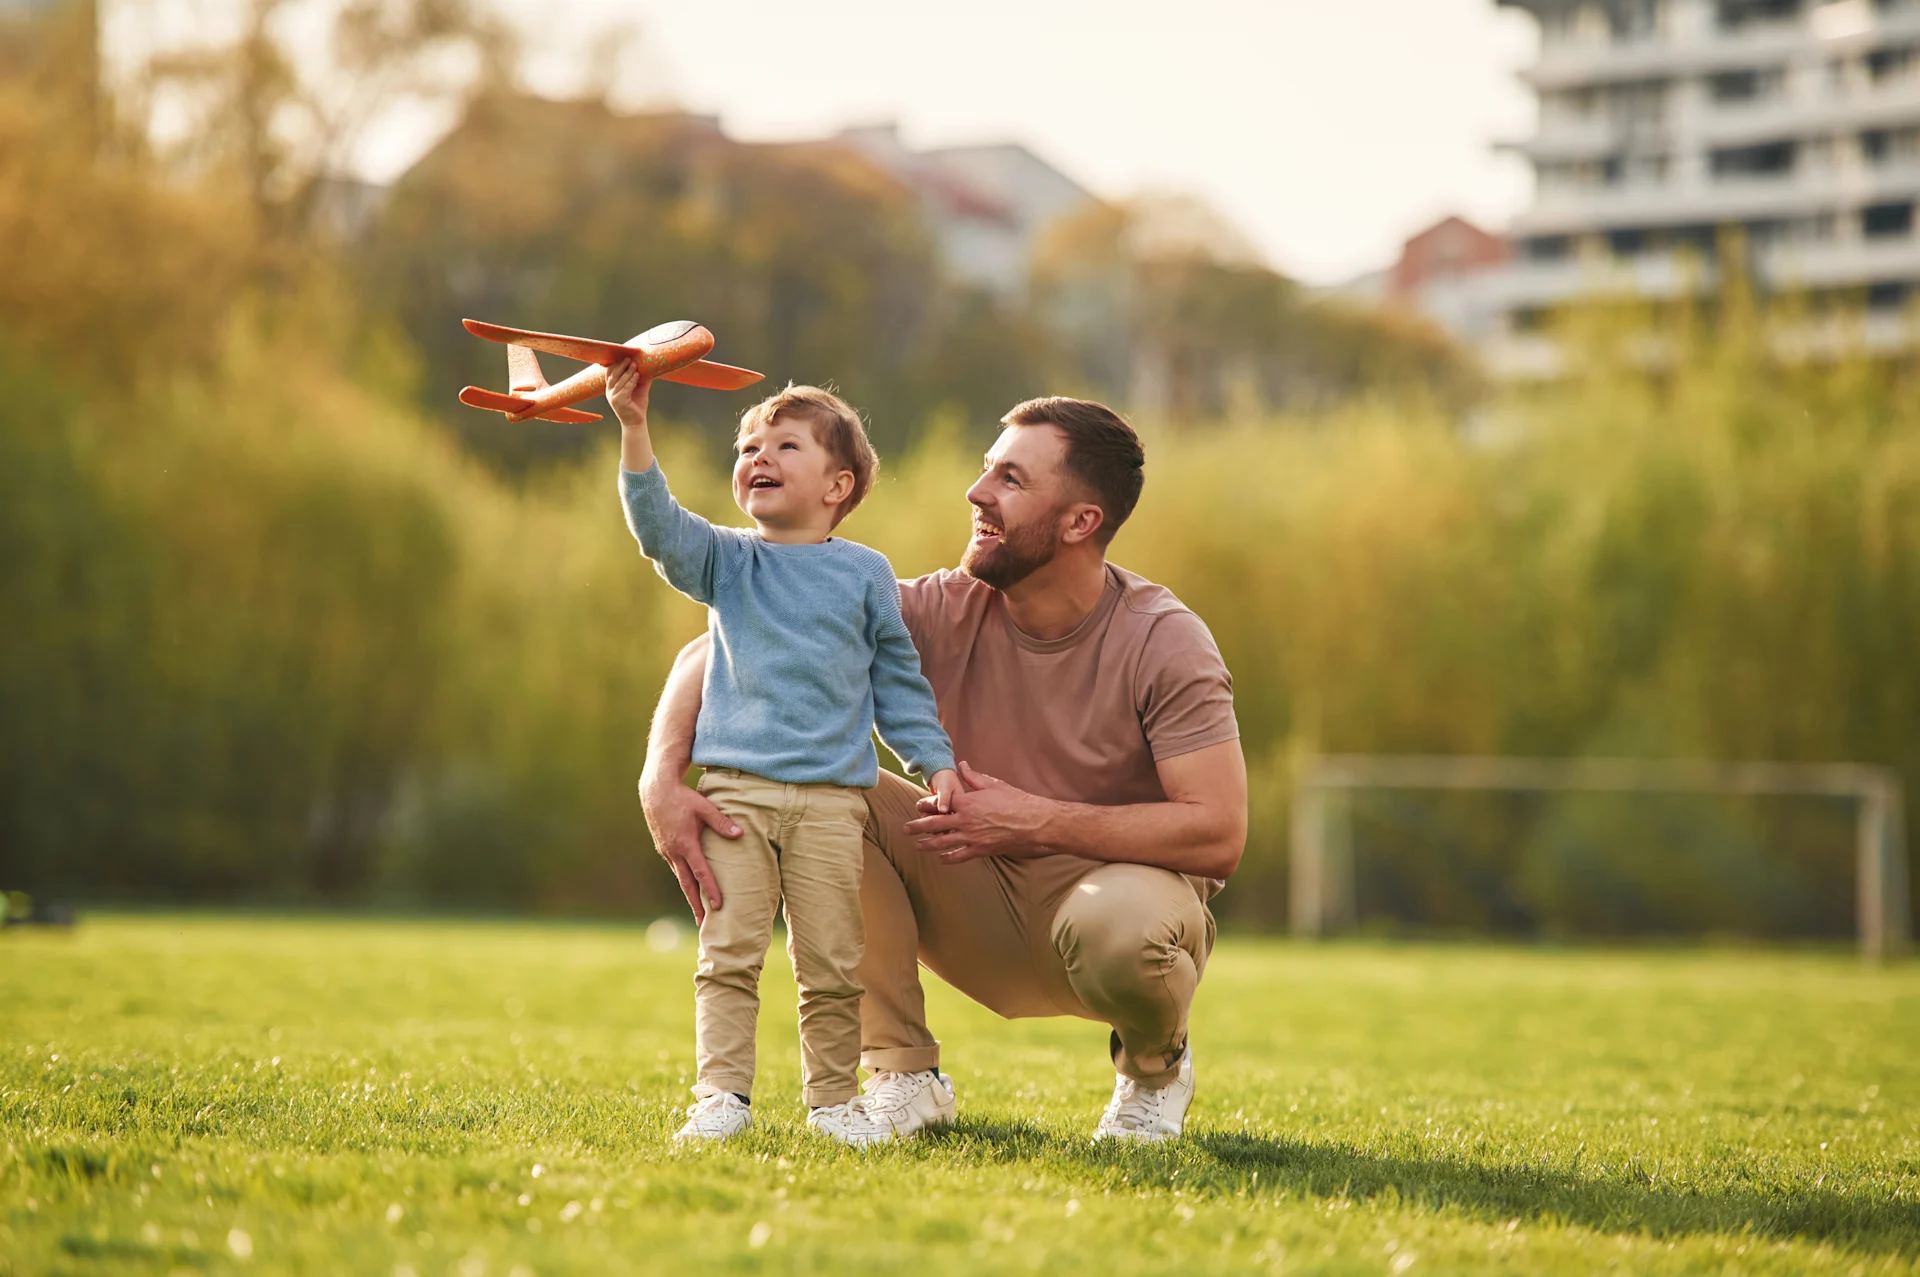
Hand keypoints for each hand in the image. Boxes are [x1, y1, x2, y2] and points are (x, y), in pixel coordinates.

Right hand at [607, 357, 651, 429]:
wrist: (636, 422)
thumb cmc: (637, 405)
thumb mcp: (638, 389)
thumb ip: (639, 379)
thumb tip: (648, 366)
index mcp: (611, 388)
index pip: (610, 373)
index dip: (615, 364)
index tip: (623, 356)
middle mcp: (609, 392)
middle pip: (614, 375)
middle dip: (621, 365)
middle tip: (629, 358)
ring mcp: (613, 397)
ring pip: (620, 381)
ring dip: (627, 372)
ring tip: (634, 365)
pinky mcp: (619, 401)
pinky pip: (625, 388)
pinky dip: (631, 381)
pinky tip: (637, 375)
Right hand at [639, 766, 739, 924]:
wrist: (656, 791)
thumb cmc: (683, 798)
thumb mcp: (704, 807)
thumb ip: (722, 822)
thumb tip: (739, 834)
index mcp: (686, 845)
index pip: (701, 873)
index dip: (711, 891)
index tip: (718, 906)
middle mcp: (674, 852)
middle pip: (687, 885)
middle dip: (696, 905)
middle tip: (704, 924)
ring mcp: (667, 851)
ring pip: (680, 878)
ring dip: (689, 895)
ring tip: (698, 910)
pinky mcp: (664, 848)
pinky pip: (676, 868)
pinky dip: (684, 880)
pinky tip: (690, 886)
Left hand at [905, 761, 1055, 863]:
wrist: (1033, 822)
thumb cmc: (1015, 800)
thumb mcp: (993, 784)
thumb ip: (973, 777)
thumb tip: (962, 765)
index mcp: (967, 802)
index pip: (939, 803)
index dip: (926, 804)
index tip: (918, 806)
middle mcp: (965, 820)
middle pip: (934, 824)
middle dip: (917, 827)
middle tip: (905, 829)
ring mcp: (972, 837)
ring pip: (942, 843)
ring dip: (927, 844)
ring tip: (917, 846)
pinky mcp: (980, 850)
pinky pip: (959, 856)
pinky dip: (948, 858)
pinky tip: (941, 859)